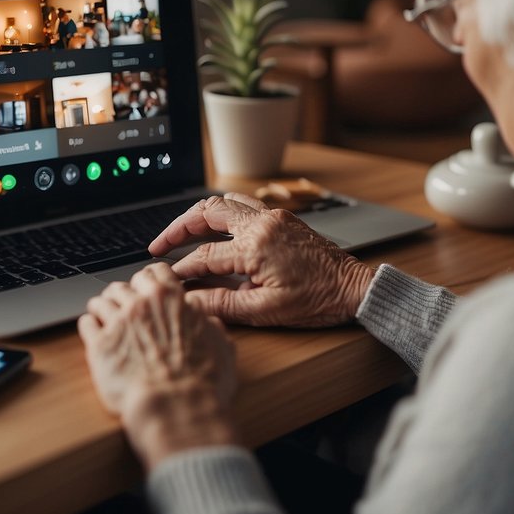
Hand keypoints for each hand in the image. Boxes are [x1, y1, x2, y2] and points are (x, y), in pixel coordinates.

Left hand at [79, 263, 237, 469]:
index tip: (147, 285)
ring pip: (101, 301)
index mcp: (171, 299)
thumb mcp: (221, 347)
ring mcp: (117, 323)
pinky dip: (89, 325)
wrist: (176, 408)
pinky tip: (92, 331)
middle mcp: (141, 304)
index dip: (150, 278)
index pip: (155, 272)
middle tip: (124, 303)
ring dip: (103, 306)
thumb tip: (208, 323)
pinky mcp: (98, 346)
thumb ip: (211, 327)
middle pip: (124, 284)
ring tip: (102, 314)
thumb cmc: (202, 383)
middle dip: (124, 292)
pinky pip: (86, 324)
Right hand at [149, 193, 375, 327]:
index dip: (182, 268)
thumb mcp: (266, 311)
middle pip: (206, 214)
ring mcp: (272, 216)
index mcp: (255, 247)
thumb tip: (190, 302)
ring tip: (181, 232)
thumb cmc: (316, 301)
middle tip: (159, 245)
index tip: (168, 279)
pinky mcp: (282, 217)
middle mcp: (261, 224)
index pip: (204, 256)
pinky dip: (223, 210)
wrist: (354, 289)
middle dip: (178, 228)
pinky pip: (244, 203)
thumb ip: (223, 304)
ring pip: (224, 202)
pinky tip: (216, 224)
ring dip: (199, 215)